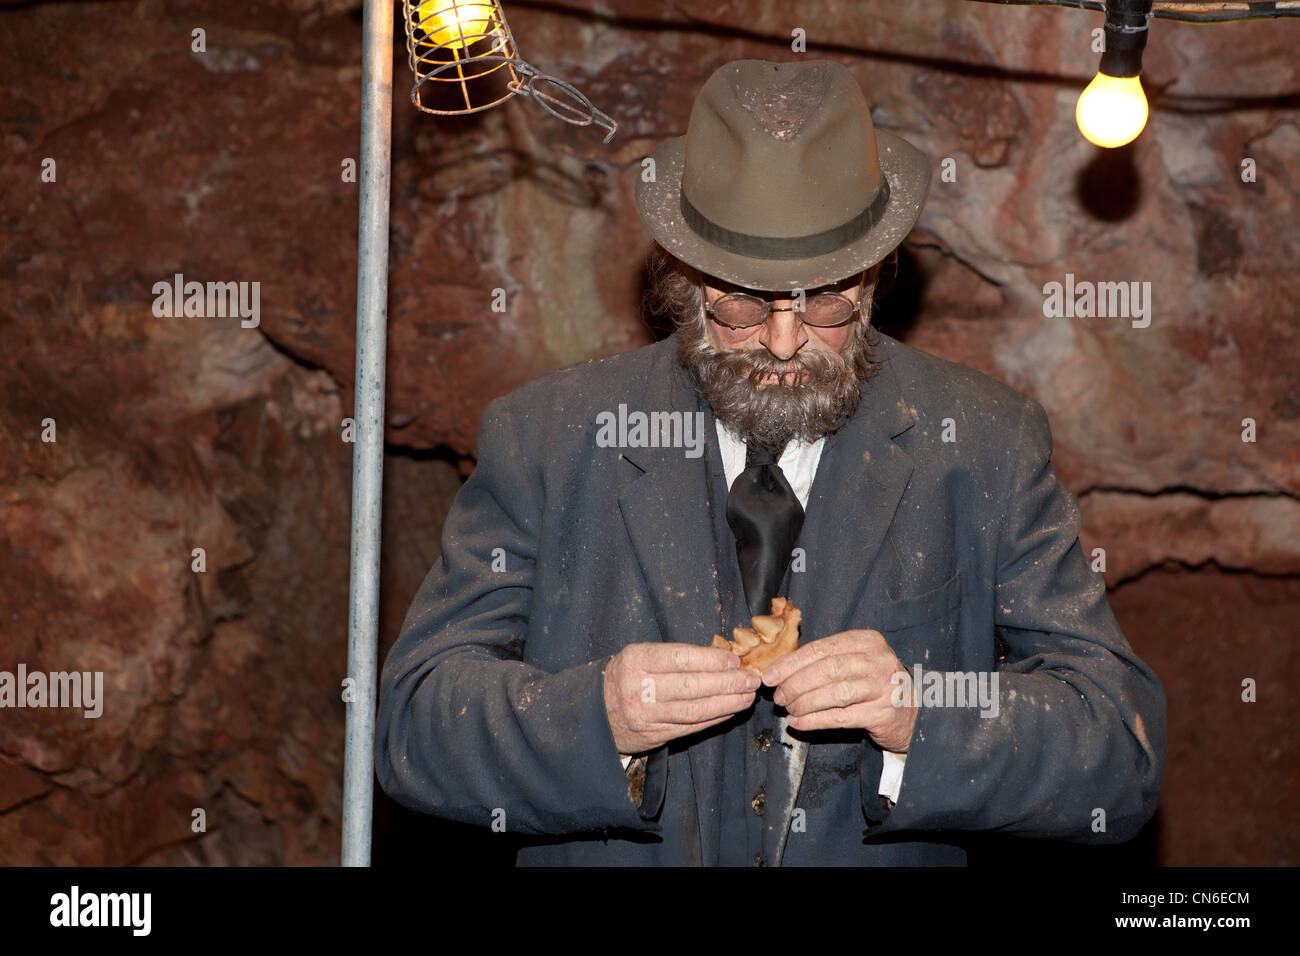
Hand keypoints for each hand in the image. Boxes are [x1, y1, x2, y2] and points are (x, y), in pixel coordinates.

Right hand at [604, 642, 760, 754]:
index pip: (680, 658)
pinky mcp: (653, 736)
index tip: (734, 660)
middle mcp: (638, 689)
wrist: (594, 712)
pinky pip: (689, 727)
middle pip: (691, 686)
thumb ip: (673, 656)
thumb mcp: (639, 656)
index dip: (711, 660)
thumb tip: (719, 657)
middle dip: (727, 683)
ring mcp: (645, 715)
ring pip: (693, 710)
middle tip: (751, 679)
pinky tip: (730, 711)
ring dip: (726, 703)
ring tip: (747, 696)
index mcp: (636, 660)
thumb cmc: (625, 676)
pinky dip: (714, 719)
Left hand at [761, 629, 916, 752]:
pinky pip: (840, 717)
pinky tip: (798, 722)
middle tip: (777, 696)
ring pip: (833, 693)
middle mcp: (878, 660)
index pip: (821, 648)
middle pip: (826, 669)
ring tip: (788, 708)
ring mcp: (884, 687)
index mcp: (867, 640)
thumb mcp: (857, 661)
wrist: (913, 713)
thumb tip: (780, 669)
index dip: (790, 663)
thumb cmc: (875, 685)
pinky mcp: (883, 714)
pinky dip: (813, 720)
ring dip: (803, 702)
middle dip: (794, 683)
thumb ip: (826, 660)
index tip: (769, 675)